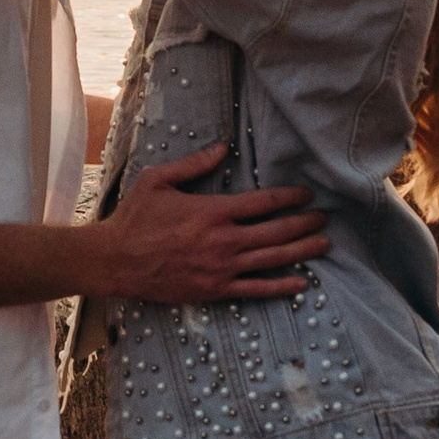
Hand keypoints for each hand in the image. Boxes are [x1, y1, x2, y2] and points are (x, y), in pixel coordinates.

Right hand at [95, 146, 326, 305]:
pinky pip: (256, 289)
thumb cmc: (134, 218)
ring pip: (273, 259)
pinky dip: (281, 286)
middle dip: (305, 222)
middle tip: (324, 218)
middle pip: (277, 230)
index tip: (307, 194)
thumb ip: (194, 164)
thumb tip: (223, 148)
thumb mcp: (158, 180)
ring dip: (302, 250)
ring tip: (324, 243)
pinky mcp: (215, 290)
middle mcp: (224, 240)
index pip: (264, 202)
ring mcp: (222, 268)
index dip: (290, 197)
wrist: (115, 261)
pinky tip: (301, 283)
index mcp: (213, 211)